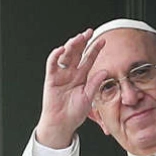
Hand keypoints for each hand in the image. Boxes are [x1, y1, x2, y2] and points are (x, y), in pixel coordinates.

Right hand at [36, 29, 107, 148]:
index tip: (103, 41)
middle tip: (89, 32)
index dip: (95, 50)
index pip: (89, 59)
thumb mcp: (89, 97)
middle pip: (77, 53)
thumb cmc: (75, 112)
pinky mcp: (51, 79)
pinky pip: (52, 64)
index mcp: (82, 77)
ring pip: (66, 56)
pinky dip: (56, 56)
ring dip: (71, 46)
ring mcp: (61, 75)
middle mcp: (72, 73)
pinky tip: (62, 49)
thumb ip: (95, 84)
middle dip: (83, 42)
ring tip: (78, 38)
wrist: (62, 123)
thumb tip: (105, 71)